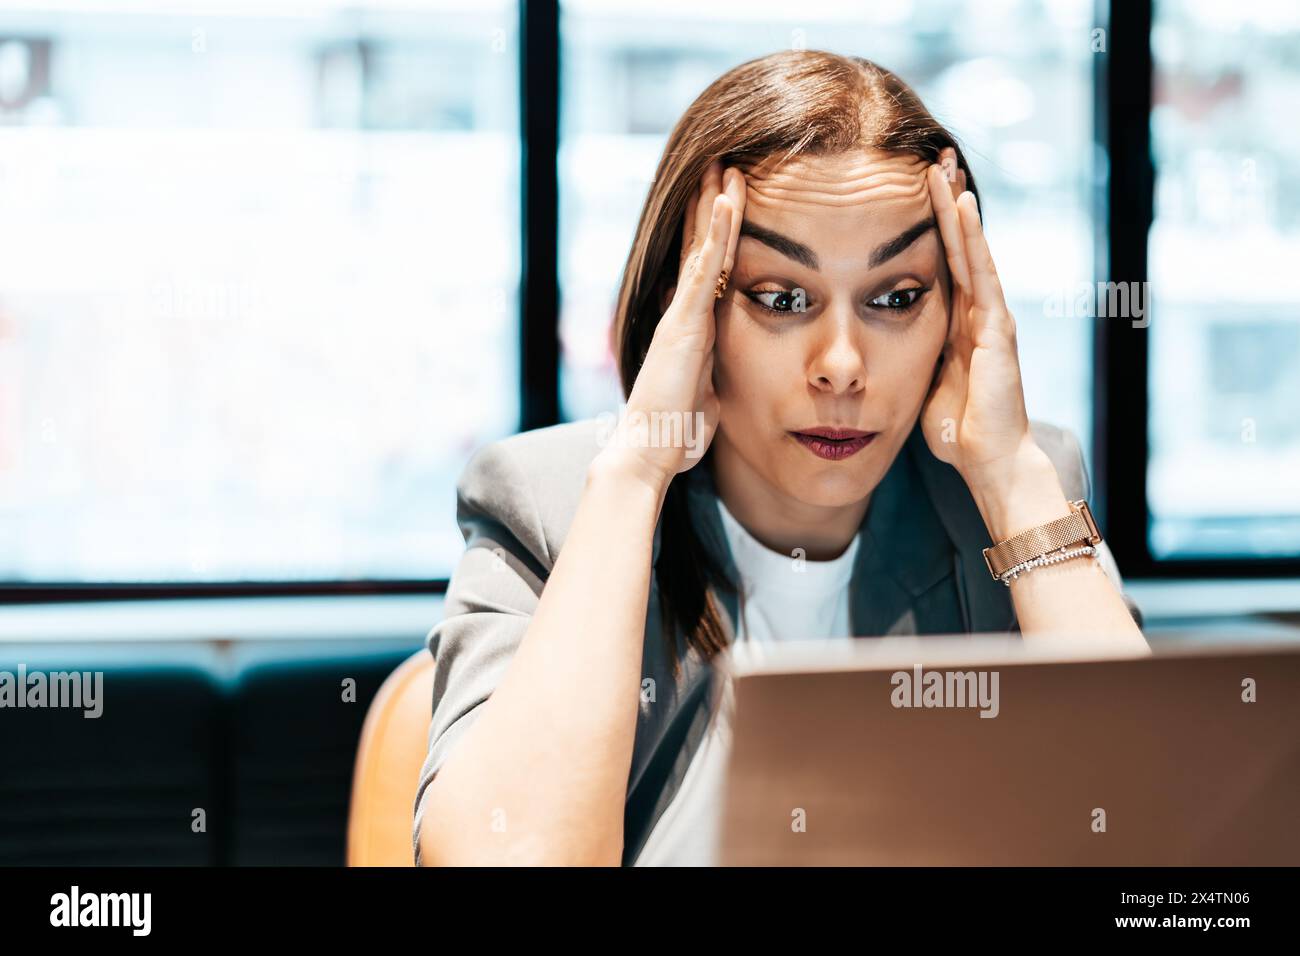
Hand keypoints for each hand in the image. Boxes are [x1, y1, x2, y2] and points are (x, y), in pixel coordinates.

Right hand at [598, 160, 744, 487]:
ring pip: (703, 247)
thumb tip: (715, 380)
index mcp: (691, 327)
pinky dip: (716, 232)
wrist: (650, 449)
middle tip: (723, 162)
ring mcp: (682, 313)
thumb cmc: (675, 432)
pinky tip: (725, 199)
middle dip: (711, 204)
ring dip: (715, 203)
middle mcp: (683, 312)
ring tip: (727, 164)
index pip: (707, 269)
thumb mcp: (702, 394)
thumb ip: (708, 376)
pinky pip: (705, 268)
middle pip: (701, 246)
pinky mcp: (685, 322)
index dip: (717, 234)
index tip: (728, 199)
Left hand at [920, 153, 1038, 488]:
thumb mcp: (917, 381)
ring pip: (969, 248)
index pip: (938, 262)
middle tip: (930, 157)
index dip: (926, 225)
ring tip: (943, 165)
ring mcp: (990, 316)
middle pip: (957, 244)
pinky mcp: (997, 326)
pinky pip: (980, 272)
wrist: (988, 461)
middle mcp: (976, 312)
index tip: (908, 188)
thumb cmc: (955, 431)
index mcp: (955, 324)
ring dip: (956, 205)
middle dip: (944, 202)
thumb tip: (868, 344)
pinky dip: (971, 236)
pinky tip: (962, 205)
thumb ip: (904, 355)